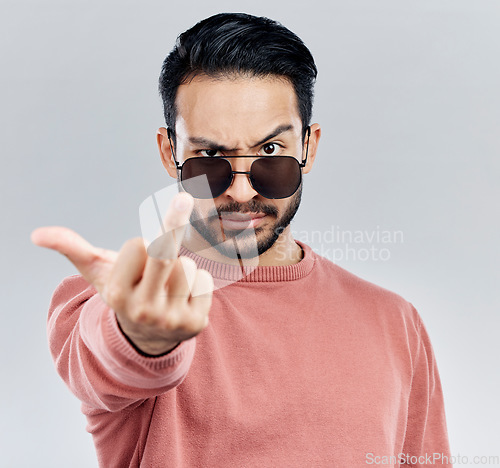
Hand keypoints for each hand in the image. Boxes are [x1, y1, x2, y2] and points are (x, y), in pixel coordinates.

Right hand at [31, 192, 212, 354]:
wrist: (149, 335)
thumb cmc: (125, 292)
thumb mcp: (99, 273)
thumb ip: (72, 249)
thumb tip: (37, 234)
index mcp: (118, 294)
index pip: (138, 244)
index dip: (139, 245)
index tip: (137, 258)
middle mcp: (144, 310)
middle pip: (164, 253)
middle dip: (174, 220)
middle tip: (184, 196)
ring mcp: (172, 319)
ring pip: (188, 265)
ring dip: (181, 268)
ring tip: (168, 285)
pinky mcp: (197, 323)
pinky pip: (206, 280)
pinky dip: (198, 282)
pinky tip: (184, 297)